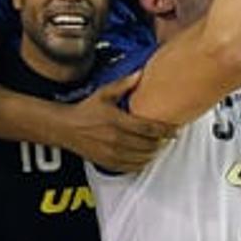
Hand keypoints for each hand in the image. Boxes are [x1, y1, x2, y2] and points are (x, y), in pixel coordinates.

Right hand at [58, 72, 176, 171]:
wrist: (65, 128)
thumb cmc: (85, 110)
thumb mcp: (104, 94)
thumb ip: (124, 84)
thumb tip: (141, 72)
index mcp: (116, 121)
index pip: (148, 128)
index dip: (165, 130)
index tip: (175, 130)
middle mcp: (115, 139)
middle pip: (148, 145)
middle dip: (161, 142)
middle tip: (167, 138)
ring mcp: (111, 153)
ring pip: (141, 158)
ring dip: (153, 153)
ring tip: (158, 146)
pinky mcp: (107, 163)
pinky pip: (131, 167)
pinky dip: (142, 163)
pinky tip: (145, 157)